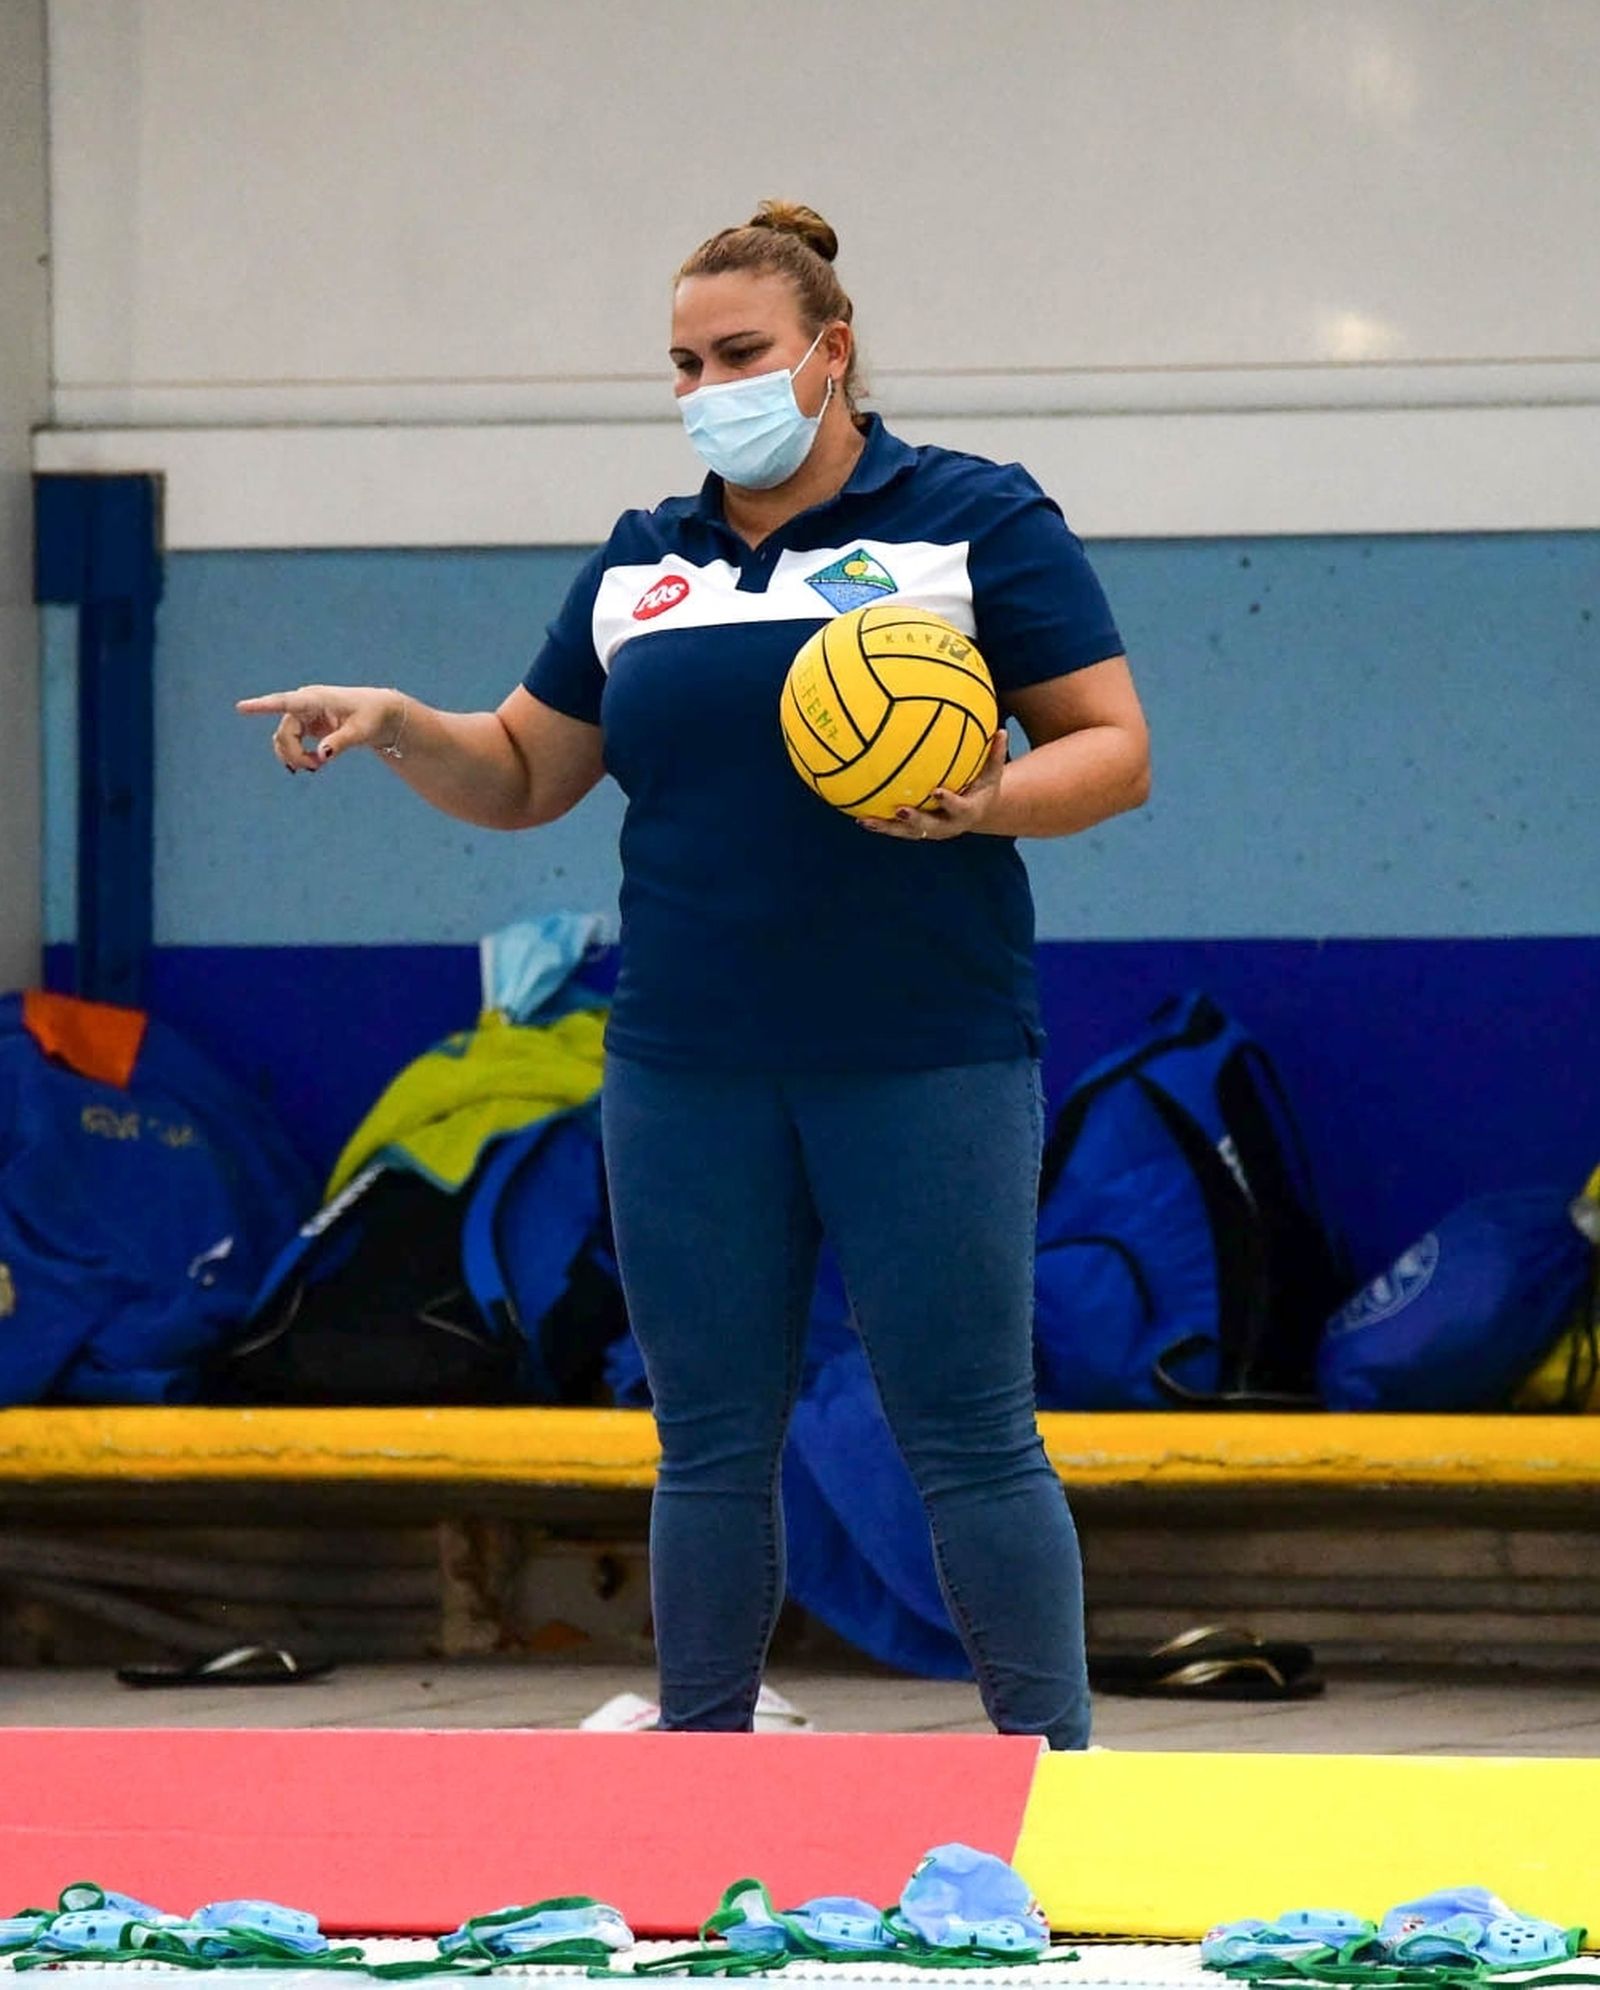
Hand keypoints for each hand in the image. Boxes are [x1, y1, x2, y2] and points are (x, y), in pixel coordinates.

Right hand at [235, 684, 404, 771]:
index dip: (262, 706)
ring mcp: (302, 714)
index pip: (285, 702)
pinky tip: (312, 764)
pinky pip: (290, 742)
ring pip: (284, 740)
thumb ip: (340, 743)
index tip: (241, 707)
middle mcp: (304, 704)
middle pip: (284, 733)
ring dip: (294, 757)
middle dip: (294, 754)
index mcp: (316, 699)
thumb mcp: (361, 732)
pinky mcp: (305, 724)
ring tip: (316, 767)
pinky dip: (297, 756)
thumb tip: (321, 756)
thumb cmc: (372, 717)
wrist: (380, 714)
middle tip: (315, 768)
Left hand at [858, 730, 1007, 840]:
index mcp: (966, 812)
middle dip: (914, 820)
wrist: (975, 812)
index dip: (948, 802)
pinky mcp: (914, 830)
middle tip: (900, 810)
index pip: (958, 807)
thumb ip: (995, 755)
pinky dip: (878, 824)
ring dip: (886, 827)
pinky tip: (858, 817)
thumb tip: (1001, 731)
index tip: (937, 791)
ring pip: (906, 832)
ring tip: (866, 821)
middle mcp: (946, 826)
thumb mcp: (993, 773)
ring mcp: (928, 830)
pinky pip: (895, 828)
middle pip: (929, 827)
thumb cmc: (982, 786)